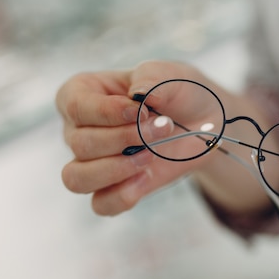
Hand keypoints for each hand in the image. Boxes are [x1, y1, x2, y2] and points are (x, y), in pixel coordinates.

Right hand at [56, 61, 220, 215]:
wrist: (204, 121)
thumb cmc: (178, 92)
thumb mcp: (171, 74)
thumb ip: (152, 77)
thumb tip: (137, 95)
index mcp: (83, 91)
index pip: (75, 106)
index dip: (106, 113)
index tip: (141, 111)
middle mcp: (78, 128)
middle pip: (80, 143)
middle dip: (125, 138)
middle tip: (163, 128)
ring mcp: (91, 162)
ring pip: (77, 178)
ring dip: (116, 170)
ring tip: (150, 156)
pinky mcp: (112, 188)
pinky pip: (100, 204)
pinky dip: (122, 195)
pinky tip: (146, 178)